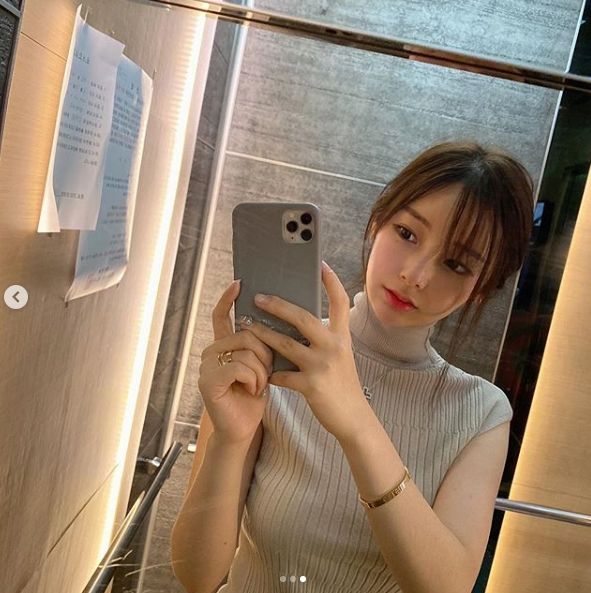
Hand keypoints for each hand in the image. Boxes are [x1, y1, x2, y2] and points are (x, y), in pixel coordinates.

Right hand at [198, 280, 273, 444]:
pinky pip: (240, 366)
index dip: (229, 299)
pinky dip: (253, 380)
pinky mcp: (209, 380)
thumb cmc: (254, 396)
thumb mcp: (262, 365)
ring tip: (257, 385)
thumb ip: (262, 344)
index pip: (223, 316)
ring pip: (246, 350)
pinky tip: (251, 391)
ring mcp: (207, 365)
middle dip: (265, 354)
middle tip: (265, 374)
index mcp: (225, 345)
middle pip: (247, 333)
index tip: (239, 283)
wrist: (243, 428)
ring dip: (261, 371)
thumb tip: (278, 318)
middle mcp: (212, 351)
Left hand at [238, 262, 372, 442]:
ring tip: (245, 325)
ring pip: (285, 344)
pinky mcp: (311, 385)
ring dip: (262, 334)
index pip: (340, 302)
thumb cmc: (342, 384)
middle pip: (303, 317)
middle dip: (278, 305)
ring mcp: (322, 365)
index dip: (331, 281)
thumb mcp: (340, 356)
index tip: (320, 263)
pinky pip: (282, 376)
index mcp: (342, 337)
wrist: (353, 418)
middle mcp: (334, 346)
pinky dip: (269, 374)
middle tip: (258, 297)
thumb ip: (324, 338)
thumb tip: (298, 320)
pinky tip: (260, 373)